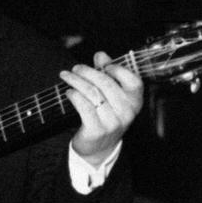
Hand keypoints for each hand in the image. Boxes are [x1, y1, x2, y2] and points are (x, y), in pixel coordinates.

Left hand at [63, 51, 143, 165]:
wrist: (98, 147)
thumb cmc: (104, 116)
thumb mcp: (110, 95)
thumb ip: (107, 73)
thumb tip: (101, 55)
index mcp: (134, 102)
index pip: (134, 81)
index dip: (118, 69)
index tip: (103, 64)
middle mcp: (127, 112)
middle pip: (106, 83)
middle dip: (87, 71)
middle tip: (75, 68)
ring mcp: (113, 122)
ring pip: (92, 93)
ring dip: (76, 81)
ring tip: (67, 76)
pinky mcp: (97, 130)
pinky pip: (83, 106)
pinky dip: (74, 95)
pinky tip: (69, 92)